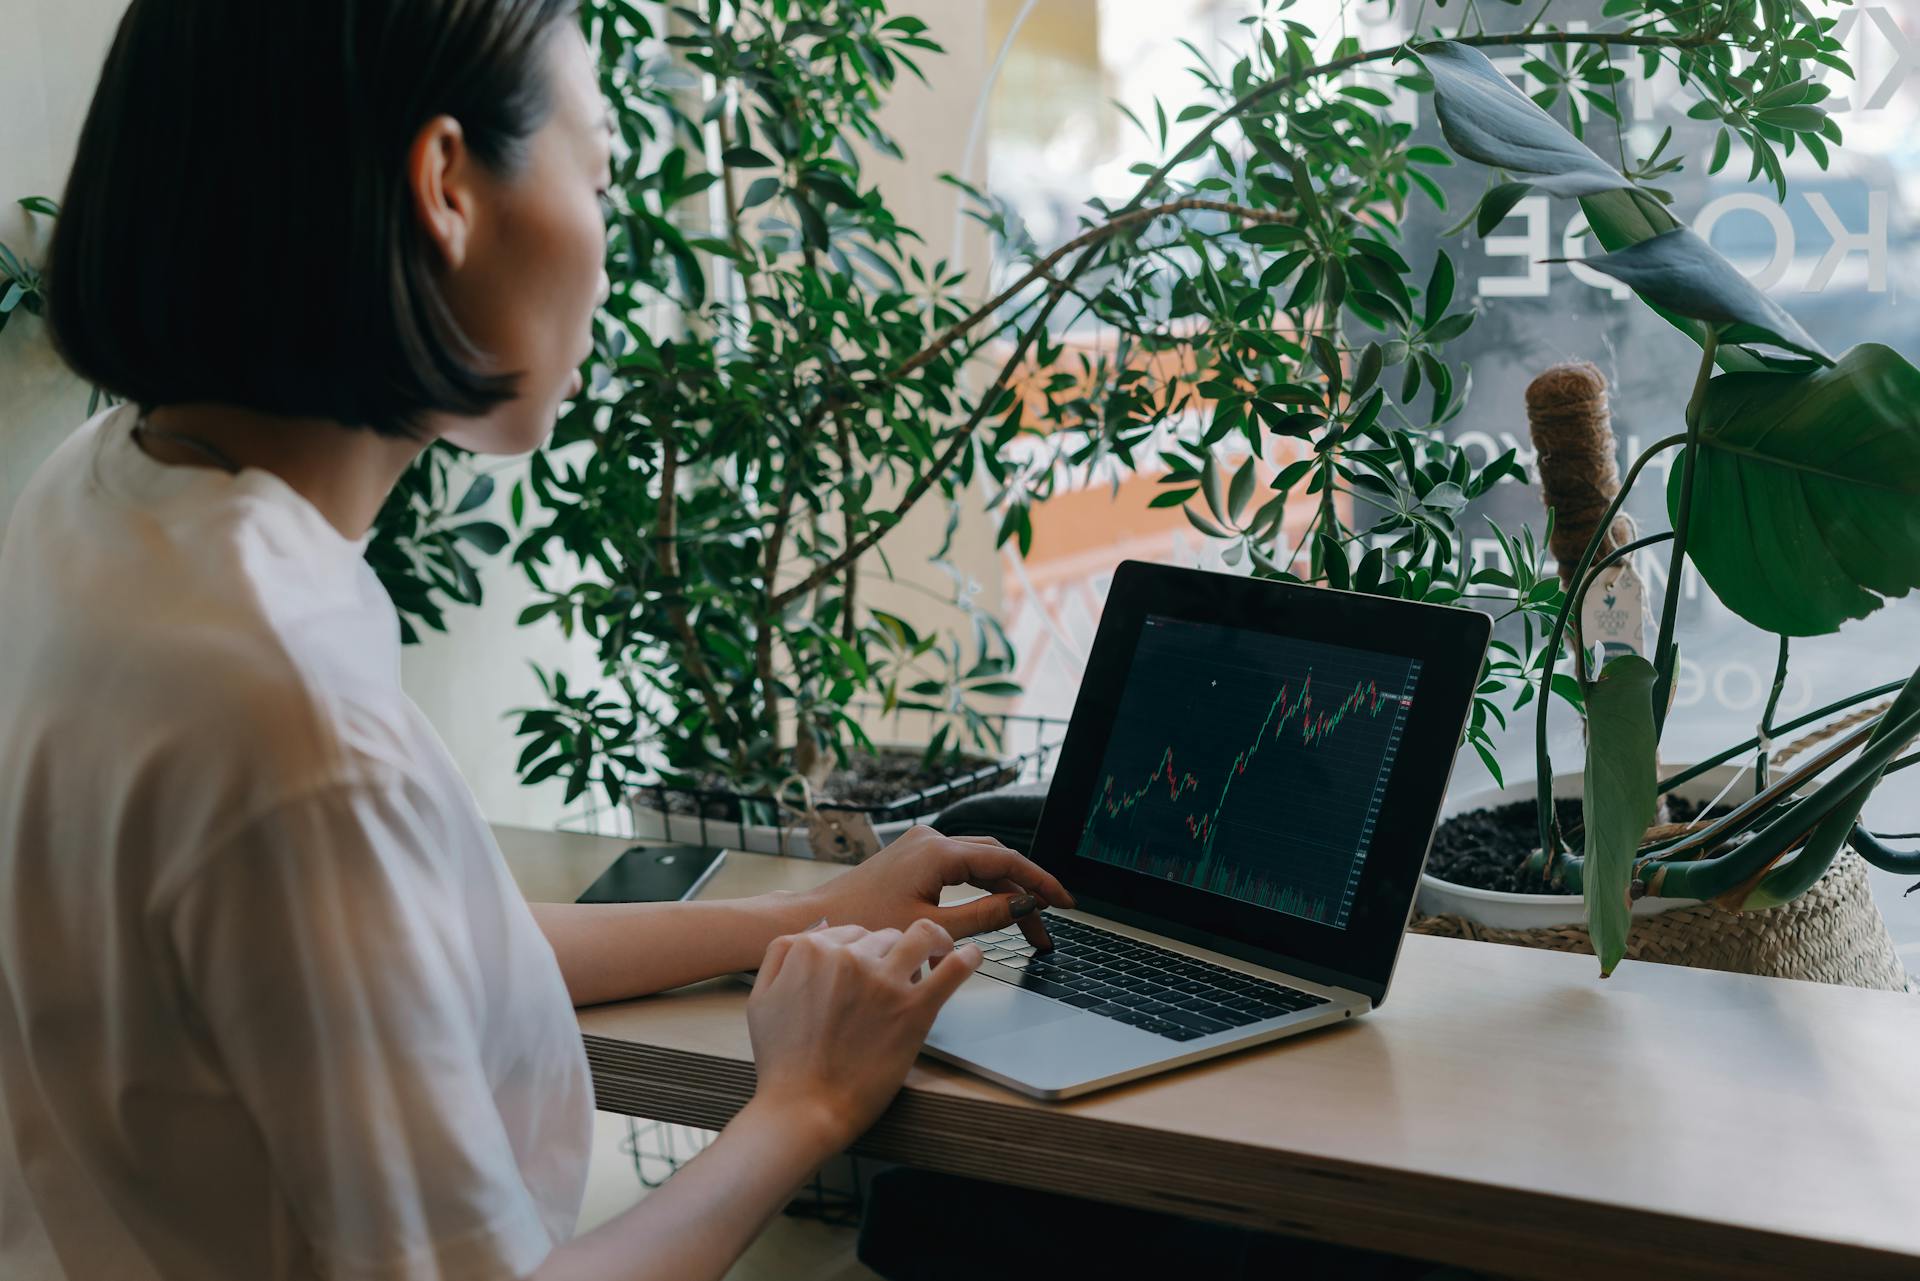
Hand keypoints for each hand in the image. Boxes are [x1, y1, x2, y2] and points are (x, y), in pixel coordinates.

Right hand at [746, 920, 978, 1149]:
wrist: (804, 1108)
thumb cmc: (782, 1061)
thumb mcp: (761, 998)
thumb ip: (781, 954)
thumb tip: (818, 928)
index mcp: (811, 950)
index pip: (851, 931)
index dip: (863, 951)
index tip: (870, 969)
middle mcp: (848, 957)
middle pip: (884, 935)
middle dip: (891, 953)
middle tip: (895, 980)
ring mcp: (884, 981)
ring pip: (920, 935)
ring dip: (931, 942)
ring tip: (938, 955)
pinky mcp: (914, 1009)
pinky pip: (953, 968)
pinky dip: (968, 957)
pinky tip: (972, 956)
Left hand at [800, 825, 1074, 948]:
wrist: (818, 920)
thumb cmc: (866, 924)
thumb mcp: (933, 928)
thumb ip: (983, 915)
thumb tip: (1023, 906)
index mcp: (938, 851)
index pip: (1006, 861)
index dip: (1040, 883)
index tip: (1065, 902)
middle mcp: (931, 839)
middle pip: (996, 861)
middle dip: (1025, 893)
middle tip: (1046, 928)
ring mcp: (920, 845)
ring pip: (978, 864)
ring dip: (1003, 891)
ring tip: (1026, 926)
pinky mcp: (912, 857)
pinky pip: (959, 867)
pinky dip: (980, 888)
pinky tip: (993, 910)